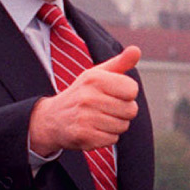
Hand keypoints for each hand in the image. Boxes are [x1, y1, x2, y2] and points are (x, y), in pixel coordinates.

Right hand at [27, 46, 141, 155]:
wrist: (52, 118)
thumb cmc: (82, 93)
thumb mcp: (97, 74)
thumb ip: (120, 63)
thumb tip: (136, 50)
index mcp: (94, 78)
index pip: (132, 89)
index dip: (127, 94)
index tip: (113, 93)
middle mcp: (88, 97)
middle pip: (131, 110)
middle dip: (123, 111)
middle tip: (106, 108)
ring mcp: (84, 117)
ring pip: (123, 126)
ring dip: (115, 125)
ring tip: (99, 119)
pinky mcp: (83, 136)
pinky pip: (112, 139)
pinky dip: (106, 137)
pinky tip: (94, 130)